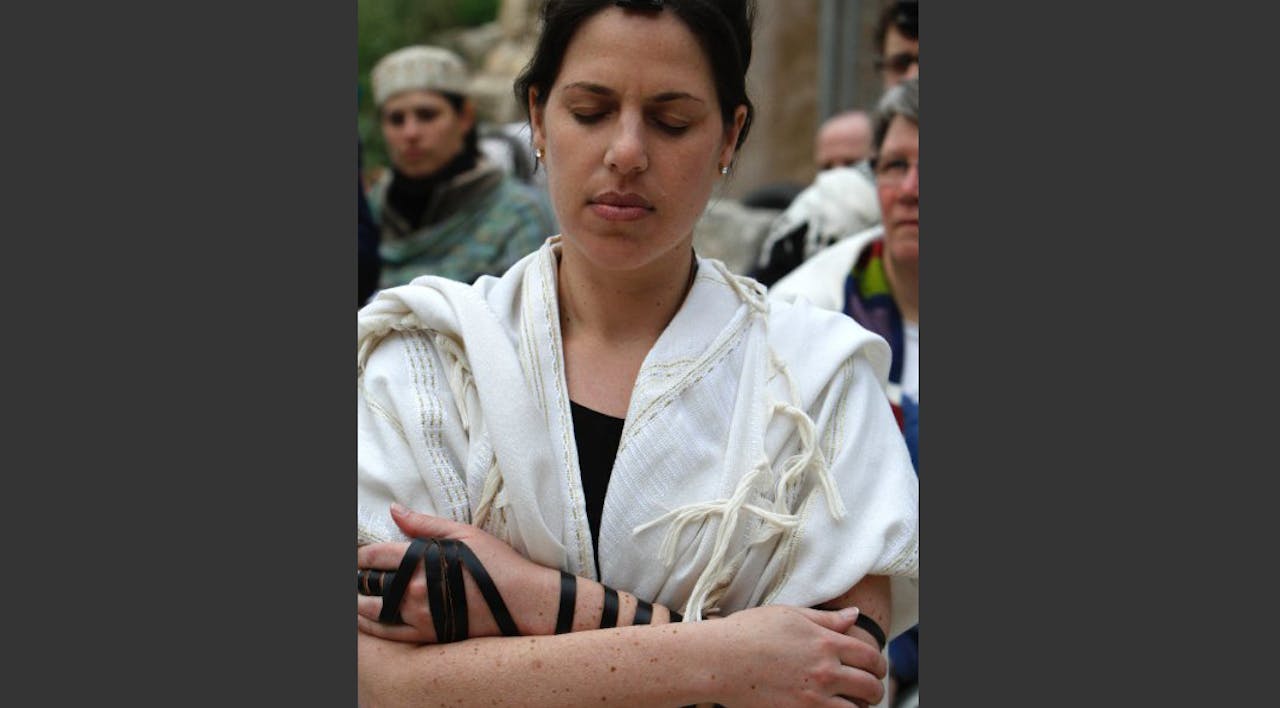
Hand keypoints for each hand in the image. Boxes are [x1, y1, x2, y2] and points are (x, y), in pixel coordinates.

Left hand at [356, 504, 557, 642]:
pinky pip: (388, 633)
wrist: (522, 602)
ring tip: (355, 594)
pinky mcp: (427, 634)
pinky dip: (369, 625)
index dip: (359, 555)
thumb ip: (425, 523)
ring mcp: (419, 614)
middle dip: (356, 577)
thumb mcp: (464, 534)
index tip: (355, 555)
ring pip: (372, 609)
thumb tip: (394, 510)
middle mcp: (415, 588)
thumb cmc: (497, 563)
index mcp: (422, 559)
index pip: (374, 556)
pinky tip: (364, 619)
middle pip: (369, 582)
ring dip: (357, 601)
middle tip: (354, 574)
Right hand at [708, 605, 886, 706]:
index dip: (878, 664)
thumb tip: (854, 616)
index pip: (870, 657)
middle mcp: (825, 671)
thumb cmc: (748, 632)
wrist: (718, 660)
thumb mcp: (789, 615)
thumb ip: (826, 619)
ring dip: (860, 706)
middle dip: (874, 688)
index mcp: (825, 642)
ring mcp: (813, 697)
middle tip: (868, 688)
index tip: (874, 668)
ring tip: (852, 702)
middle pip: (870, 686)